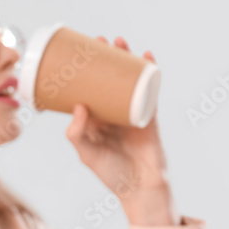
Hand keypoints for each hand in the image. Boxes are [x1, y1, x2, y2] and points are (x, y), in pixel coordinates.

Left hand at [65, 38, 168, 193]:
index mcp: (94, 120)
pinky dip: (150, 72)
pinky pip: (150, 88)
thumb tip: (78, 106)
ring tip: (121, 43)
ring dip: (126, 59)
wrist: (141, 187)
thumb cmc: (111, 173)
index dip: (84, 71)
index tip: (78, 52)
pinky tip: (147, 56)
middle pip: (108, 79)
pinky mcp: (150, 113)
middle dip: (105, 58)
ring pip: (129, 79)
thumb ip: (78, 133)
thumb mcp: (88, 154)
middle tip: (99, 40)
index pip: (87, 90)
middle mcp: (112, 112)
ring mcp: (132, 110)